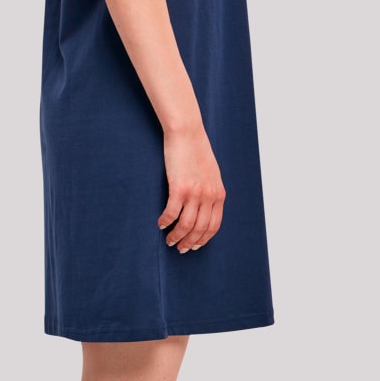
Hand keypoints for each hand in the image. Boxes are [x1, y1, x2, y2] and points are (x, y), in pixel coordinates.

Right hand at [158, 126, 225, 252]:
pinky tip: (161, 223)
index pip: (213, 226)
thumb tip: (204, 206)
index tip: (195, 245)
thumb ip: (210, 190)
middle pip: (200, 229)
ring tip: (169, 240)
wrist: (187, 132)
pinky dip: (165, 222)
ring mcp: (195, 193)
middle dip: (190, 242)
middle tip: (180, 248)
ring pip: (186, 225)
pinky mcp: (179, 188)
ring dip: (177, 236)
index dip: (203, 239)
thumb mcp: (211, 173)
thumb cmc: (196, 150)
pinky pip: (172, 213)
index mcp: (219, 194)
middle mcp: (209, 196)